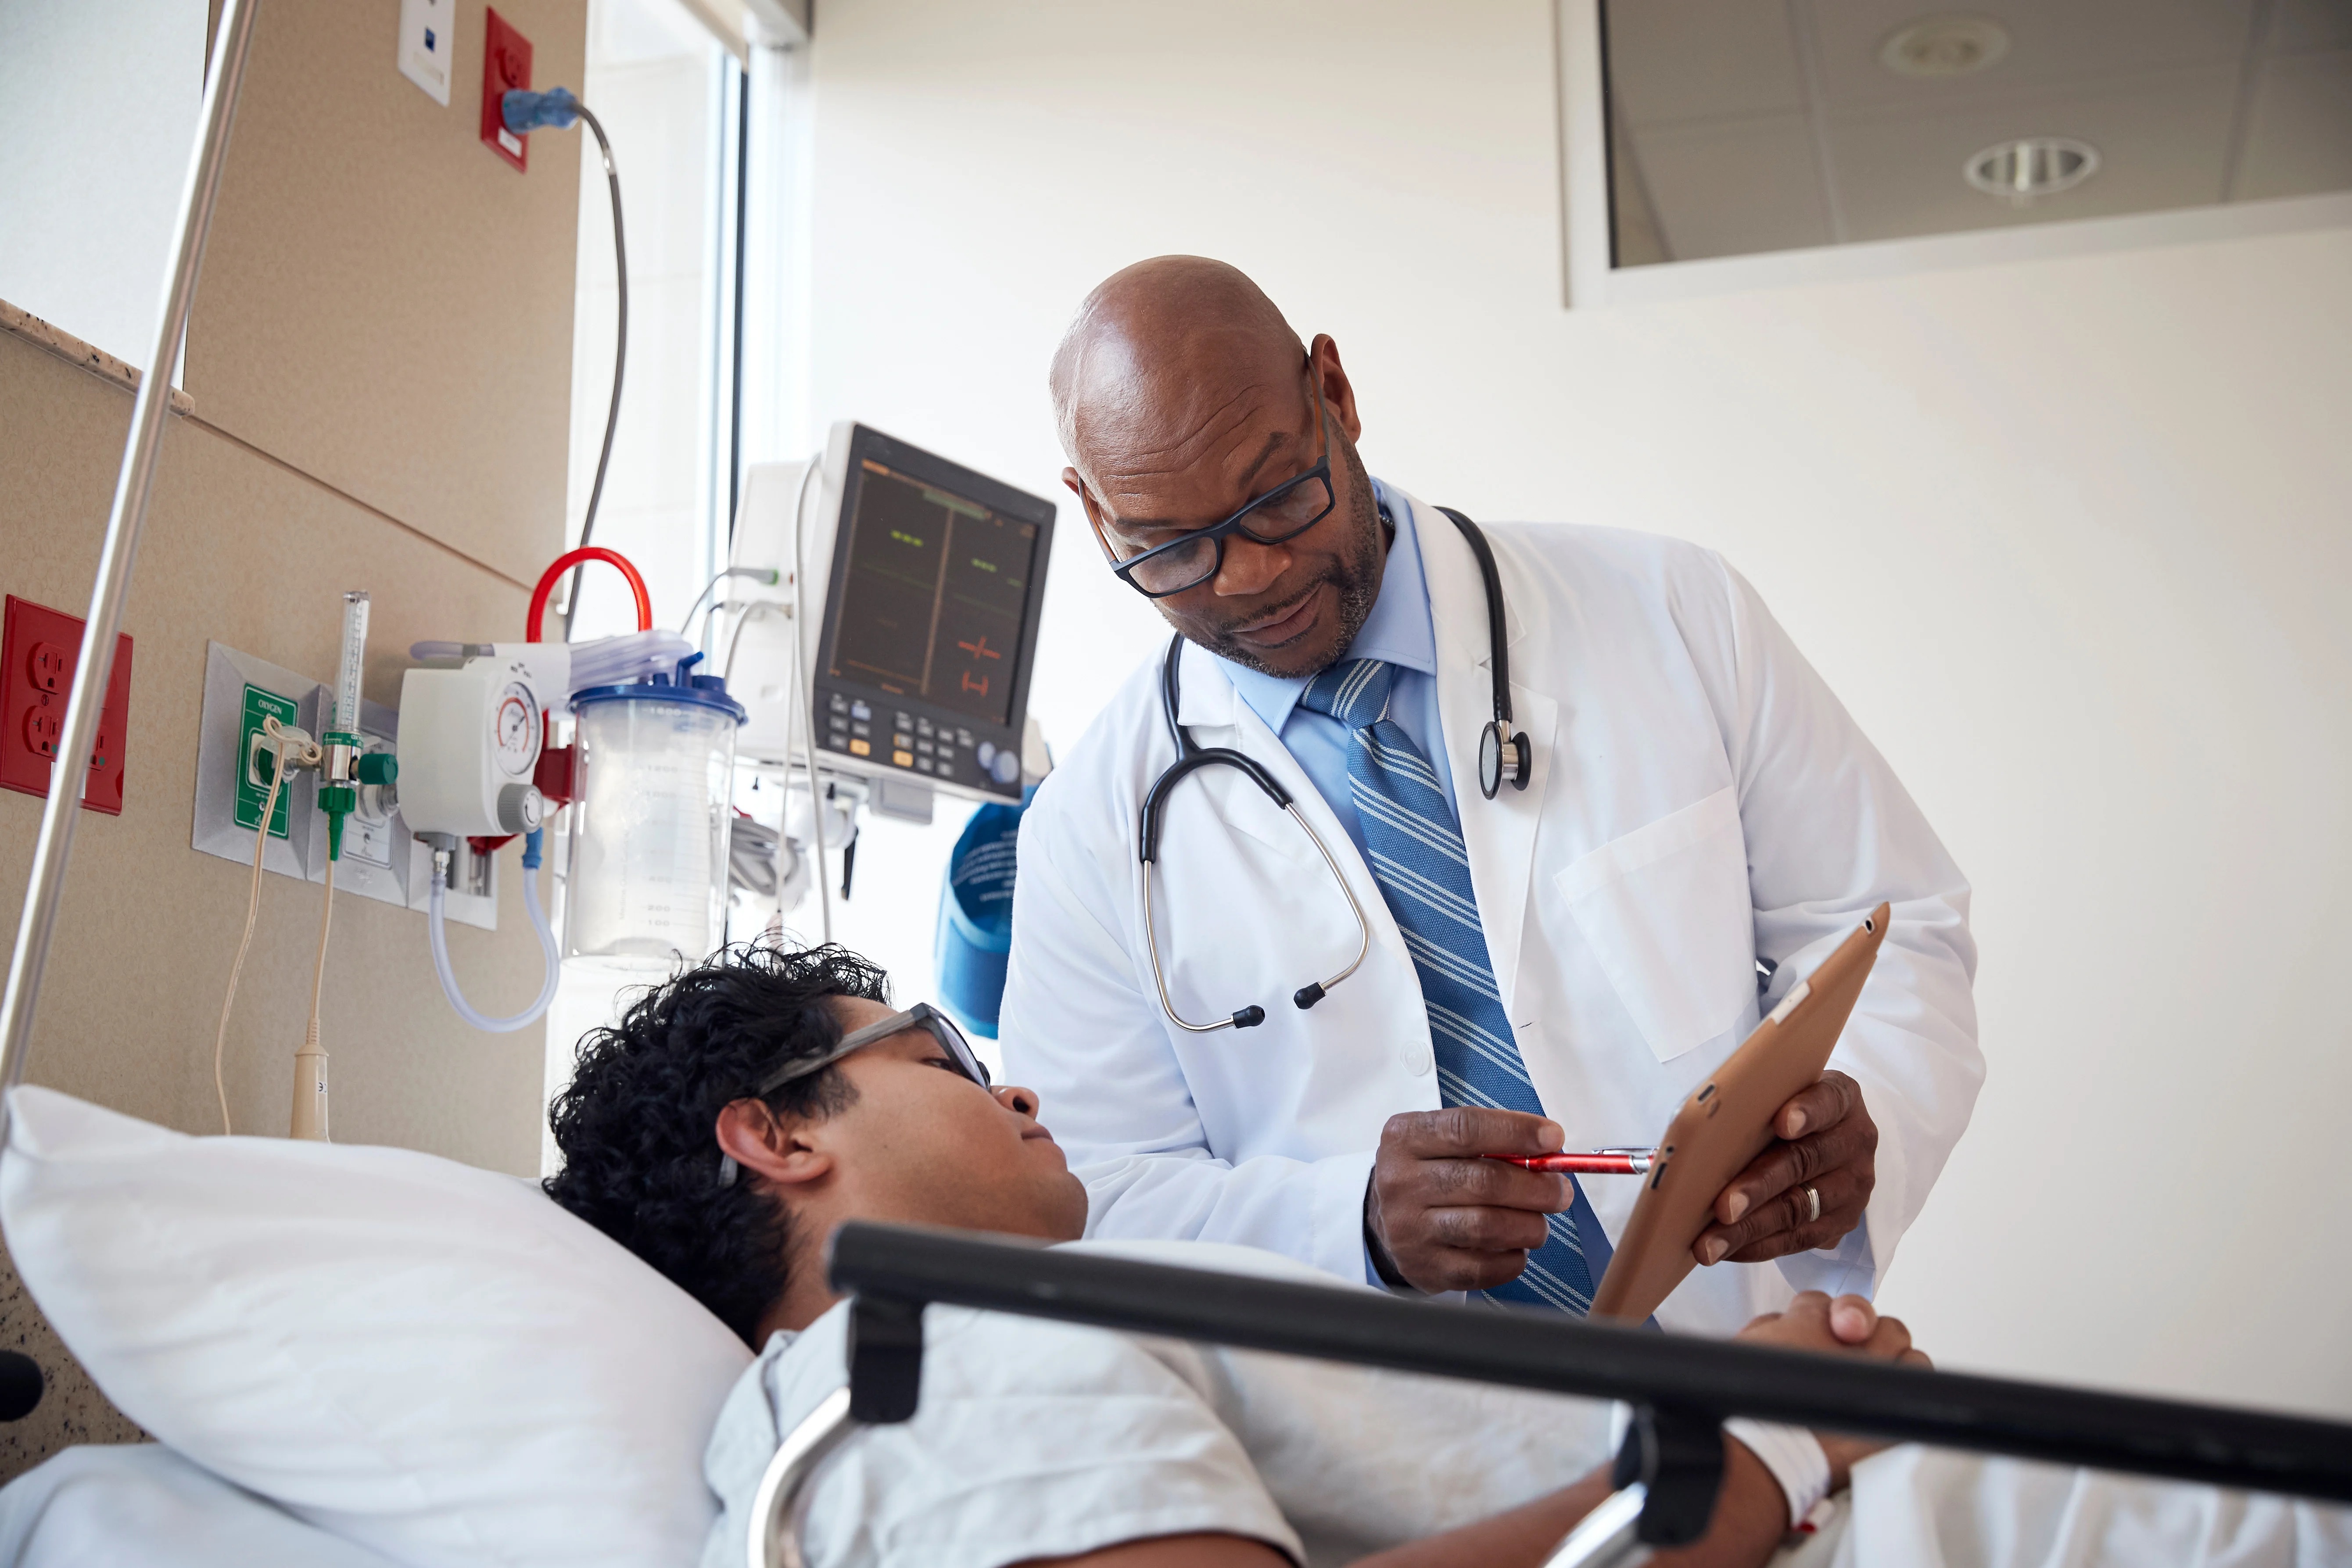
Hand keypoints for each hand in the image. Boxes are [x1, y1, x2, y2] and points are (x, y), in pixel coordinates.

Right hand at [1365, 1108, 1573, 1293]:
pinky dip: (1513, 1259)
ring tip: (1539, 1223)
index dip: (1517, 1132)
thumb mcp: (1443, 1140)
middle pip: (1484, 1181)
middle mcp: (1401, 1182)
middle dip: (1536, 1187)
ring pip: (1487, 1227)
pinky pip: (1483, 1268)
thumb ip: (1491, 1140)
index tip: (1553, 1138)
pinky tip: (1516, 1247)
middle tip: (1560, 1191)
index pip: (1466, 1129)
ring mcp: (1409, 1228)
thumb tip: (1549, 1152)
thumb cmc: (1429, 1173)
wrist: (1388, 1218)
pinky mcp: (1424, 1267)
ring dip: (1529, 1225)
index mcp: (1405, 1138)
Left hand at [1694, 1071, 1875, 1267]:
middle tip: (1723, 1207)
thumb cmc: (1785, 1110)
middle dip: (1760, 1186)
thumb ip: (1753, 1106)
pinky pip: (1799, 1239)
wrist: (1828, 1141)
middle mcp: (1854, 1141)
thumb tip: (1692, 1135)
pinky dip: (1758, 1246)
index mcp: (1842, 1099)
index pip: (1829, 1100)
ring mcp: (1853, 1185)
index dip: (1807, 1112)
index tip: (1782, 1123)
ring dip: (1750, 1228)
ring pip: (1799, 1209)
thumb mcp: (1779, 1096)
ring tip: (1710, 1243)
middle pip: (1806, 1162)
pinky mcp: (1843, 1222)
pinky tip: (1727, 1250)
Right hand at [1736, 1291, 1930, 1488]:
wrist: (1772, 1453)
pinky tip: (1896, 1391)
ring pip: (1898, 1336)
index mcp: (1806, 1320)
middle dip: (1859, 1328)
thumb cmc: (1750, 1409)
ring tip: (1879, 1372)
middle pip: (1864, 1313)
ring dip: (1888, 1350)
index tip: (1818, 1336)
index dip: (1819, 1319)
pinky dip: (1912, 1378)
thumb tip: (1782, 1323)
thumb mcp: (1743, 1352)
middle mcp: (1844, 1337)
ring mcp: (1874, 1364)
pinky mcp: (1894, 1397)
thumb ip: (1766, 1329)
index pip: (1820, 1302)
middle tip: (1851, 1351)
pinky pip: (1920, 1372)